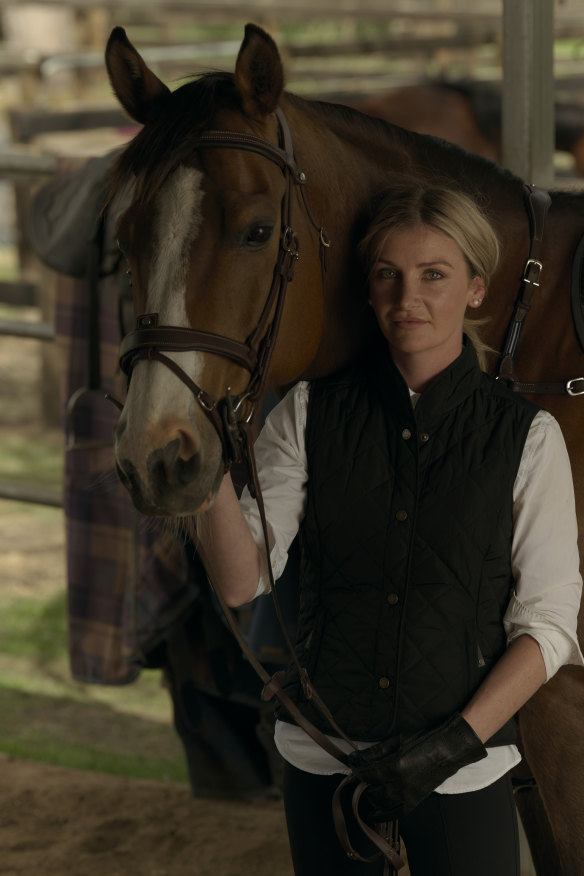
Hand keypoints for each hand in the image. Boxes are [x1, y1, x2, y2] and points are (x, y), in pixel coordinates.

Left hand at [348, 713, 487, 817]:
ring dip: (371, 795)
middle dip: (362, 782)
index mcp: (394, 767)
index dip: (356, 769)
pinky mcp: (414, 801)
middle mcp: (400, 785)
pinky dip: (382, 815)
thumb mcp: (396, 741)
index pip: (367, 773)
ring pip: (381, 803)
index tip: (352, 763)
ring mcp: (407, 796)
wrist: (447, 750)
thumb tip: (355, 758)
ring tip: (368, 786)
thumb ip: (374, 752)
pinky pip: (395, 814)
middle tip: (359, 774)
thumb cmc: (423, 741)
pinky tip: (373, 814)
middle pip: (371, 790)